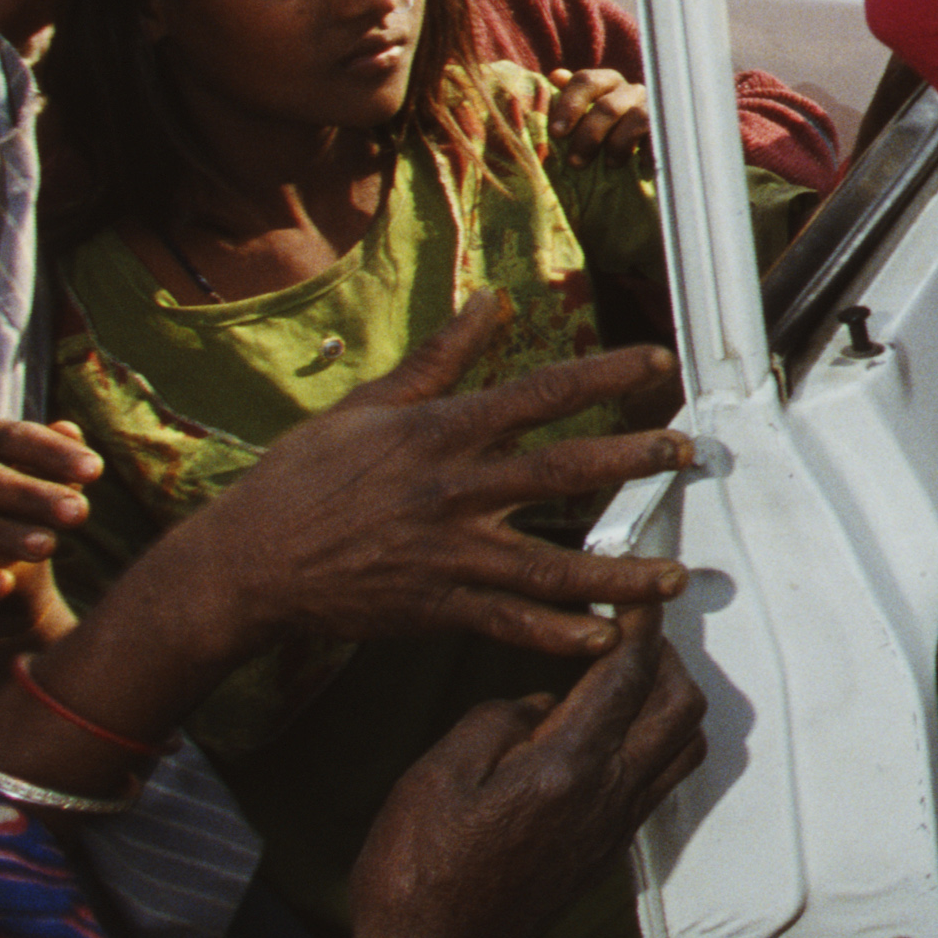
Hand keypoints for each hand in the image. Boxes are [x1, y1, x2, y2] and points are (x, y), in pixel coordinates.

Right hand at [0, 416, 95, 630]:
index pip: (4, 437)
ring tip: (49, 546)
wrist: (8, 582)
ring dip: (2, 533)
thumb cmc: (31, 517)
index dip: (48, 451)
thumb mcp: (51, 489)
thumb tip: (69, 429)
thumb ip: (58, 464)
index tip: (96, 470)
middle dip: (32, 495)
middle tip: (79, 513)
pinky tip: (4, 585)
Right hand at [162, 297, 691, 660]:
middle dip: (634, 462)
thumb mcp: (368, 403)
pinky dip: (561, 634)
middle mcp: (454, 491)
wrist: (247, 563)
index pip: (539, 393)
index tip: (659, 363)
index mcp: (441, 433)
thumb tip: (491, 300)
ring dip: (620, 571)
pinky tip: (607, 637)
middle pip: (563, 472)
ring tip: (675, 577)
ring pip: (553, 564)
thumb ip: (441, 357)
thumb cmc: (303, 478)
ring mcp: (450, 555)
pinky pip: (512, 624)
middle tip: (690, 457)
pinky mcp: (437, 608)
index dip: (605, 375)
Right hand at [344, 612, 708, 937]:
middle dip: (664, 657)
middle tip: (626, 631)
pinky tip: (608, 733)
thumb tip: (537, 703)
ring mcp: (613, 828)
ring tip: (623, 676)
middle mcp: (608, 796)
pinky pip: (657, 782)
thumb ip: (496, 720)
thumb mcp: (436, 777)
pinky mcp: (605, 852)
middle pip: (679, 707)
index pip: (627, 674)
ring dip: (668, 701)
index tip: (632, 589)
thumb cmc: (419, 876)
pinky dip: (653, 741)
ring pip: (680, 748)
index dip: (637, 623)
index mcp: (567, 768)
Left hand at [540, 68, 654, 162]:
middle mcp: (630, 90)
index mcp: (606, 82)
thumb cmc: (605, 129)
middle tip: (574, 162)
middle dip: (589, 136)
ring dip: (617, 145)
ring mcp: (652, 108)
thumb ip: (570, 98)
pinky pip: (660, 136)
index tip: (557, 133)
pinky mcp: (667, 128)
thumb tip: (557, 76)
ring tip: (609, 165)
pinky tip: (641, 164)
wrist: (648, 146)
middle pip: (608, 107)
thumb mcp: (585, 112)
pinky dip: (648, 151)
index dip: (569, 105)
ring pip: (637, 118)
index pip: (585, 81)